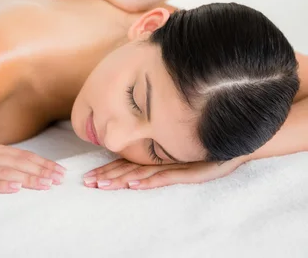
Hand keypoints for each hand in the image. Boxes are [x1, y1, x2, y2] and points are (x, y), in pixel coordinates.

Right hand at [0, 143, 66, 197]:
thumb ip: (5, 162)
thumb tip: (32, 168)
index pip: (24, 156)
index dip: (43, 163)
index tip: (59, 170)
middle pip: (19, 163)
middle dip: (41, 171)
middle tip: (58, 179)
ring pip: (6, 172)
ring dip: (27, 179)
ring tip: (44, 184)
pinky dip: (1, 186)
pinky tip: (14, 188)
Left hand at [82, 156, 245, 189]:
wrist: (236, 139)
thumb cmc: (209, 144)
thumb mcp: (184, 153)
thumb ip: (166, 158)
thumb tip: (141, 168)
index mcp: (158, 154)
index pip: (128, 164)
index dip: (109, 169)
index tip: (90, 176)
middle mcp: (163, 158)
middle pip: (130, 168)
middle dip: (107, 176)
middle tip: (87, 182)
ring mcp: (175, 163)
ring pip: (142, 172)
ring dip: (120, 179)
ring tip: (101, 185)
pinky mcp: (189, 169)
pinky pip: (164, 176)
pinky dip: (148, 181)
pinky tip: (133, 185)